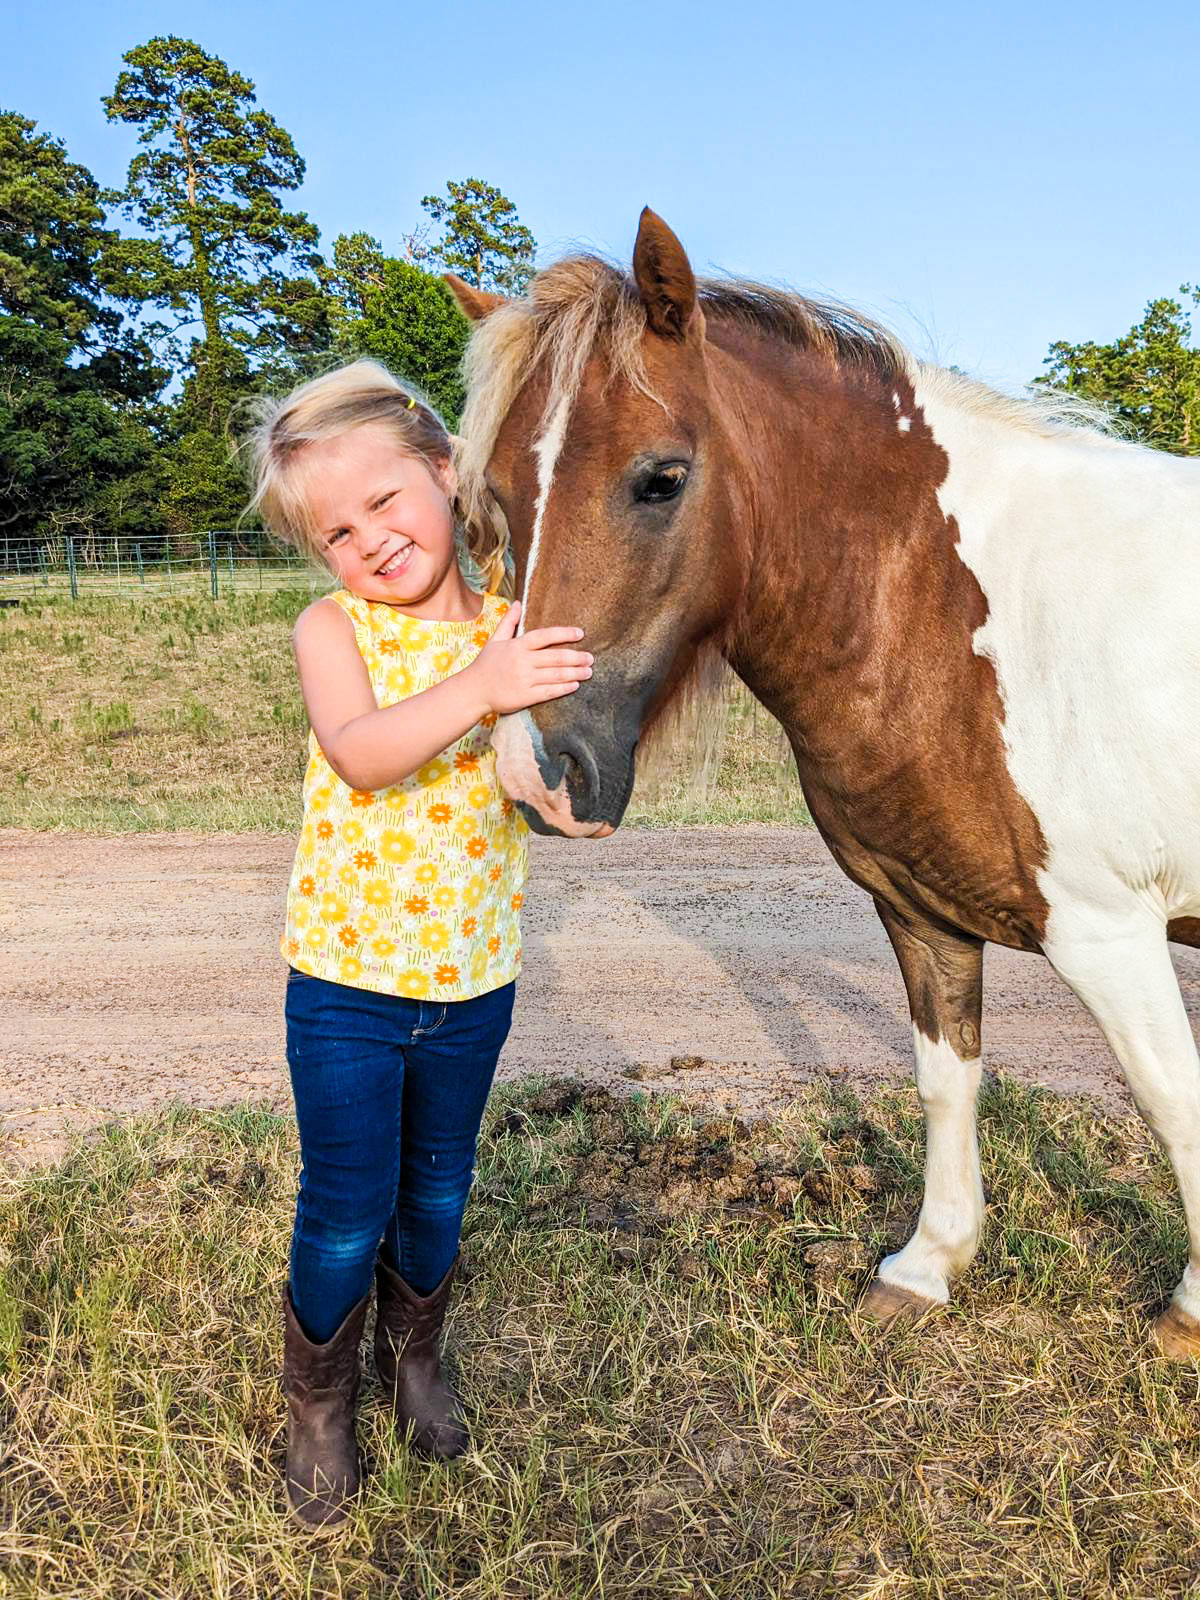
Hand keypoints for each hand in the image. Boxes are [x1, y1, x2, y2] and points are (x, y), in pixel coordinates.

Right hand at [469, 600, 592, 714]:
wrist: (472, 691)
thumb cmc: (485, 665)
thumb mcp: (494, 640)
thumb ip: (508, 622)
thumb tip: (517, 603)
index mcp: (517, 646)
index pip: (544, 636)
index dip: (564, 634)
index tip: (580, 633)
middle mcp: (522, 661)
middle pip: (555, 657)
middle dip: (576, 657)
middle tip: (590, 658)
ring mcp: (524, 679)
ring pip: (555, 675)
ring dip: (575, 673)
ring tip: (588, 671)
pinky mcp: (524, 696)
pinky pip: (549, 692)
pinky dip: (564, 688)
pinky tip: (575, 685)